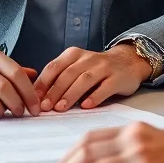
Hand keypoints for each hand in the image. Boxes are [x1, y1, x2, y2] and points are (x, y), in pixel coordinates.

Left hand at [34, 44, 151, 112]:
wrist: (128, 62)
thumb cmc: (96, 69)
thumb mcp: (76, 67)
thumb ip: (60, 78)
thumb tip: (37, 98)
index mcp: (74, 54)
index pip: (54, 67)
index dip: (43, 84)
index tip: (34, 100)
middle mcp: (89, 58)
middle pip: (68, 74)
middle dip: (55, 91)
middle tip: (45, 107)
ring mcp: (105, 67)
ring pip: (85, 79)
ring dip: (71, 94)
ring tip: (61, 108)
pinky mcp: (118, 78)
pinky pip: (105, 87)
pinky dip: (95, 97)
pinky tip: (86, 106)